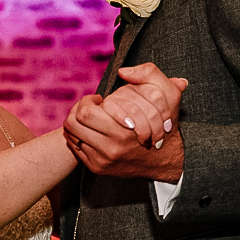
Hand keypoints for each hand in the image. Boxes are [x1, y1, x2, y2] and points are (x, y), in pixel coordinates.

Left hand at [64, 63, 186, 180]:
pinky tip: (90, 131)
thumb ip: (149, 74)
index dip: (88, 101)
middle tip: (90, 107)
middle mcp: (111, 148)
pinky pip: (75, 148)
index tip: (98, 99)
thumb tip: (123, 71)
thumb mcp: (168, 94)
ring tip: (88, 118)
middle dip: (78, 109)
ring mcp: (102, 160)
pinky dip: (78, 137)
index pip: (85, 112)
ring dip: (76, 122)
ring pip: (71, 135)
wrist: (165, 159)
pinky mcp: (97, 168)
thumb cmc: (163, 124)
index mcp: (124, 130)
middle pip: (73, 123)